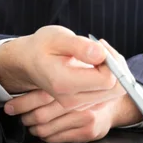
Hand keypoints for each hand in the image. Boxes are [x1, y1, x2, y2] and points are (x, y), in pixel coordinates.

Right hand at [4, 39, 142, 142]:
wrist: (26, 62)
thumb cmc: (40, 47)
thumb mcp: (57, 37)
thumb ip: (79, 46)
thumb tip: (101, 54)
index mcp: (65, 83)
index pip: (107, 79)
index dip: (111, 61)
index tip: (100, 45)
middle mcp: (71, 99)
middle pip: (115, 89)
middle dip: (117, 66)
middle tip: (103, 48)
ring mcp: (76, 104)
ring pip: (113, 92)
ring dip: (113, 71)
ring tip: (98, 53)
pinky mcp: (81, 103)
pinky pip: (106, 93)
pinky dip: (107, 77)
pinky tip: (96, 63)